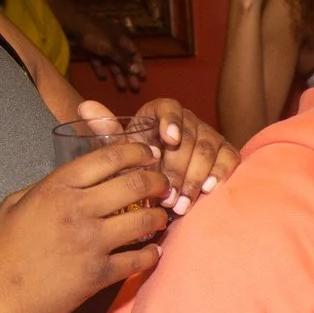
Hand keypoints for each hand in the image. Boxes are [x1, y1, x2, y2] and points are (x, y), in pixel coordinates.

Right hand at [0, 138, 169, 312]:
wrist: (2, 294)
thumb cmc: (6, 248)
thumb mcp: (17, 203)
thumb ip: (47, 185)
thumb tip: (77, 178)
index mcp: (56, 187)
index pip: (108, 158)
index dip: (135, 152)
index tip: (148, 155)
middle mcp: (77, 210)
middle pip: (134, 184)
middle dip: (157, 181)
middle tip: (163, 185)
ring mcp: (90, 243)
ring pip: (143, 220)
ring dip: (158, 216)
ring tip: (160, 216)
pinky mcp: (99, 274)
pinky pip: (138, 259)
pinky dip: (151, 254)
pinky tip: (153, 251)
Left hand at [72, 14, 146, 91]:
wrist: (71, 25)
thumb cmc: (95, 35)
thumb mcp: (111, 49)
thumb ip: (124, 61)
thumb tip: (138, 71)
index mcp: (122, 38)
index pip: (134, 54)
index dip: (139, 66)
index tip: (143, 79)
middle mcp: (114, 41)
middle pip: (124, 60)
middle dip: (129, 74)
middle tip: (135, 89)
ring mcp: (102, 45)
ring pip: (112, 62)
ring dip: (117, 74)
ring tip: (121, 88)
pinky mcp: (90, 48)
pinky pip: (98, 60)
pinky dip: (100, 69)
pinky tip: (102, 78)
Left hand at [111, 97, 236, 214]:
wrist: (160, 179)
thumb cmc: (137, 162)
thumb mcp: (120, 149)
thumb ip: (106, 131)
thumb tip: (84, 108)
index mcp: (162, 112)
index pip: (170, 108)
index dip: (172, 121)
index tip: (170, 139)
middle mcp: (189, 120)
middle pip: (189, 138)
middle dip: (178, 170)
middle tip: (167, 197)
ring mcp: (210, 135)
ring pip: (209, 151)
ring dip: (195, 179)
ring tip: (181, 204)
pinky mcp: (225, 151)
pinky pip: (229, 158)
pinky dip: (221, 173)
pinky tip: (209, 190)